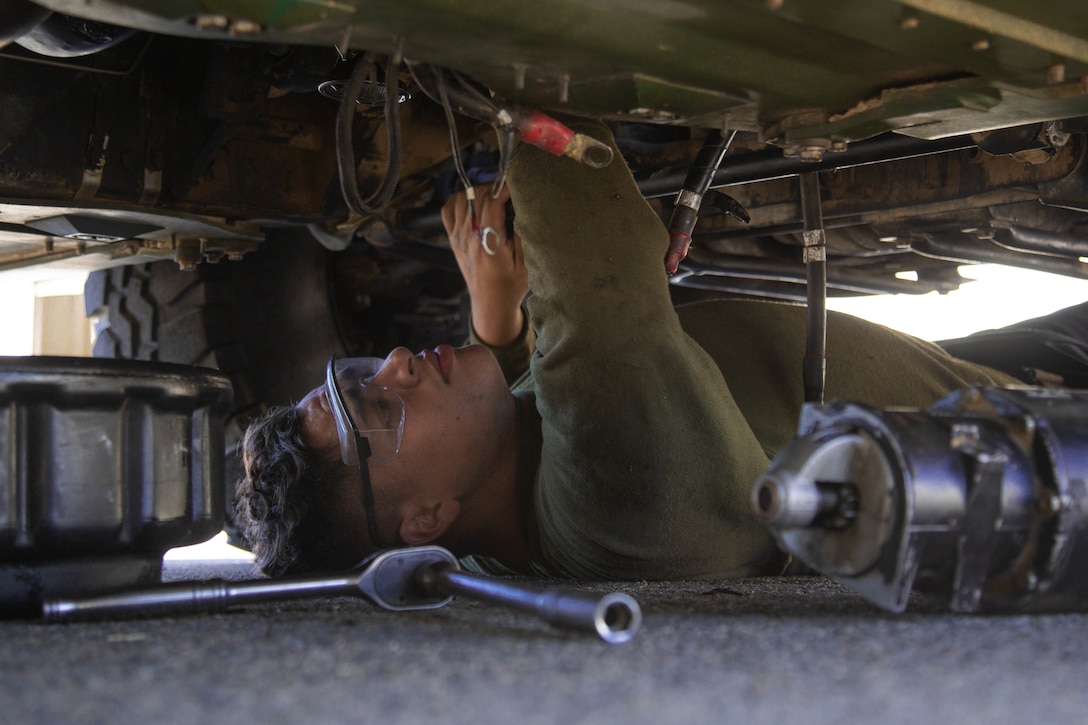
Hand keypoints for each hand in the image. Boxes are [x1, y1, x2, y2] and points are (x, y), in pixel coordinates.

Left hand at [442, 184, 528, 346]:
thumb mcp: (526, 263)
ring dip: (476, 192)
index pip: (491, 202)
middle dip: (493, 186)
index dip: (505, 187)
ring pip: (460, 198)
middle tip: (507, 190)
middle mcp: (468, 238)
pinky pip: (448, 210)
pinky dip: (459, 201)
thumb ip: (522, 234)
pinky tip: (473, 203)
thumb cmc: (511, 286)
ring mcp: (457, 238)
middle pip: (474, 196)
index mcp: (488, 244)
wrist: (491, 305)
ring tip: (493, 196)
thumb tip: (521, 207)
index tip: (517, 184)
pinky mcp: (452, 240)